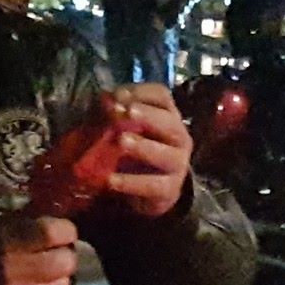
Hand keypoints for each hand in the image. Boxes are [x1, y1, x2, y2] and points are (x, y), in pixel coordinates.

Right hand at [0, 214, 78, 284]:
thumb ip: (29, 224)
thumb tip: (61, 221)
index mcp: (9, 241)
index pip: (54, 233)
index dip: (66, 231)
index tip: (64, 232)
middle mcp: (18, 270)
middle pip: (67, 262)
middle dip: (66, 255)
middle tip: (57, 254)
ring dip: (58, 277)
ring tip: (45, 273)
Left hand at [102, 84, 193, 217]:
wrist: (148, 191)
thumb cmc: (134, 151)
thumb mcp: (123, 128)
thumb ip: (114, 114)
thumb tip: (105, 101)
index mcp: (167, 115)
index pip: (161, 96)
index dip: (141, 93)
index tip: (117, 95)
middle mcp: (178, 137)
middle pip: (169, 122)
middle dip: (148, 116)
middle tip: (126, 112)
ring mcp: (178, 164)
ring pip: (166, 154)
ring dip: (143, 147)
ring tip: (122, 141)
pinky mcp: (170, 190)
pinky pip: (152, 186)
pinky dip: (131, 182)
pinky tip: (112, 180)